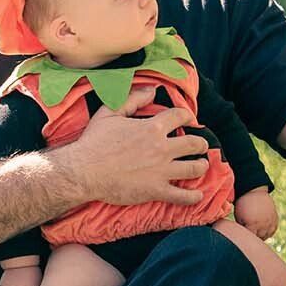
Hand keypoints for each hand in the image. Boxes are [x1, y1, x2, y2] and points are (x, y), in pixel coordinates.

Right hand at [53, 86, 209, 205]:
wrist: (84, 171)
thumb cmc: (94, 141)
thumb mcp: (110, 112)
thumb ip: (133, 99)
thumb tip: (152, 90)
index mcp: (152, 128)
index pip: (180, 116)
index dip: (189, 116)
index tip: (191, 120)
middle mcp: (161, 148)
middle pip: (194, 144)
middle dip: (201, 144)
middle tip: (201, 146)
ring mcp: (161, 171)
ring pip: (194, 168)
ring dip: (201, 166)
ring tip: (201, 165)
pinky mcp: (156, 190)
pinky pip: (183, 195)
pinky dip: (193, 196)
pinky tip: (197, 194)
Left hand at [234, 187, 279, 240]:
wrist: (254, 192)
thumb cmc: (243, 206)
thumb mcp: (239, 218)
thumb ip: (242, 229)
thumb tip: (243, 239)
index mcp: (253, 224)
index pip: (250, 239)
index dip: (246, 238)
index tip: (243, 236)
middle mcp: (263, 224)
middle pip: (259, 238)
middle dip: (253, 237)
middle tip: (249, 233)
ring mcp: (270, 222)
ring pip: (267, 236)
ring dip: (261, 236)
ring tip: (255, 231)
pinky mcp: (275, 219)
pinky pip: (272, 230)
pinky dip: (268, 232)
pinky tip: (262, 229)